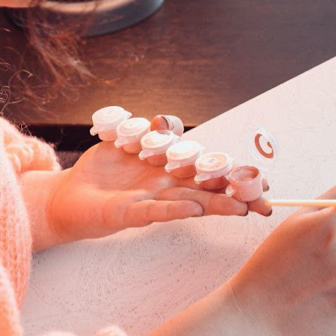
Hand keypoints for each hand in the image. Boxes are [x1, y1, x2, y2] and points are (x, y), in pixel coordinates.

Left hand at [24, 141, 270, 247]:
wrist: (69, 195)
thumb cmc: (103, 173)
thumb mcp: (127, 141)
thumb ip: (150, 131)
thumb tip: (166, 122)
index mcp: (172, 172)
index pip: (210, 172)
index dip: (236, 175)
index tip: (264, 181)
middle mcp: (168, 189)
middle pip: (208, 190)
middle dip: (237, 194)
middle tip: (265, 199)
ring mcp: (152, 202)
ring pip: (191, 202)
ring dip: (215, 205)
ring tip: (240, 208)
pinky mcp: (130, 214)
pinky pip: (156, 211)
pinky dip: (175, 210)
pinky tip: (195, 210)